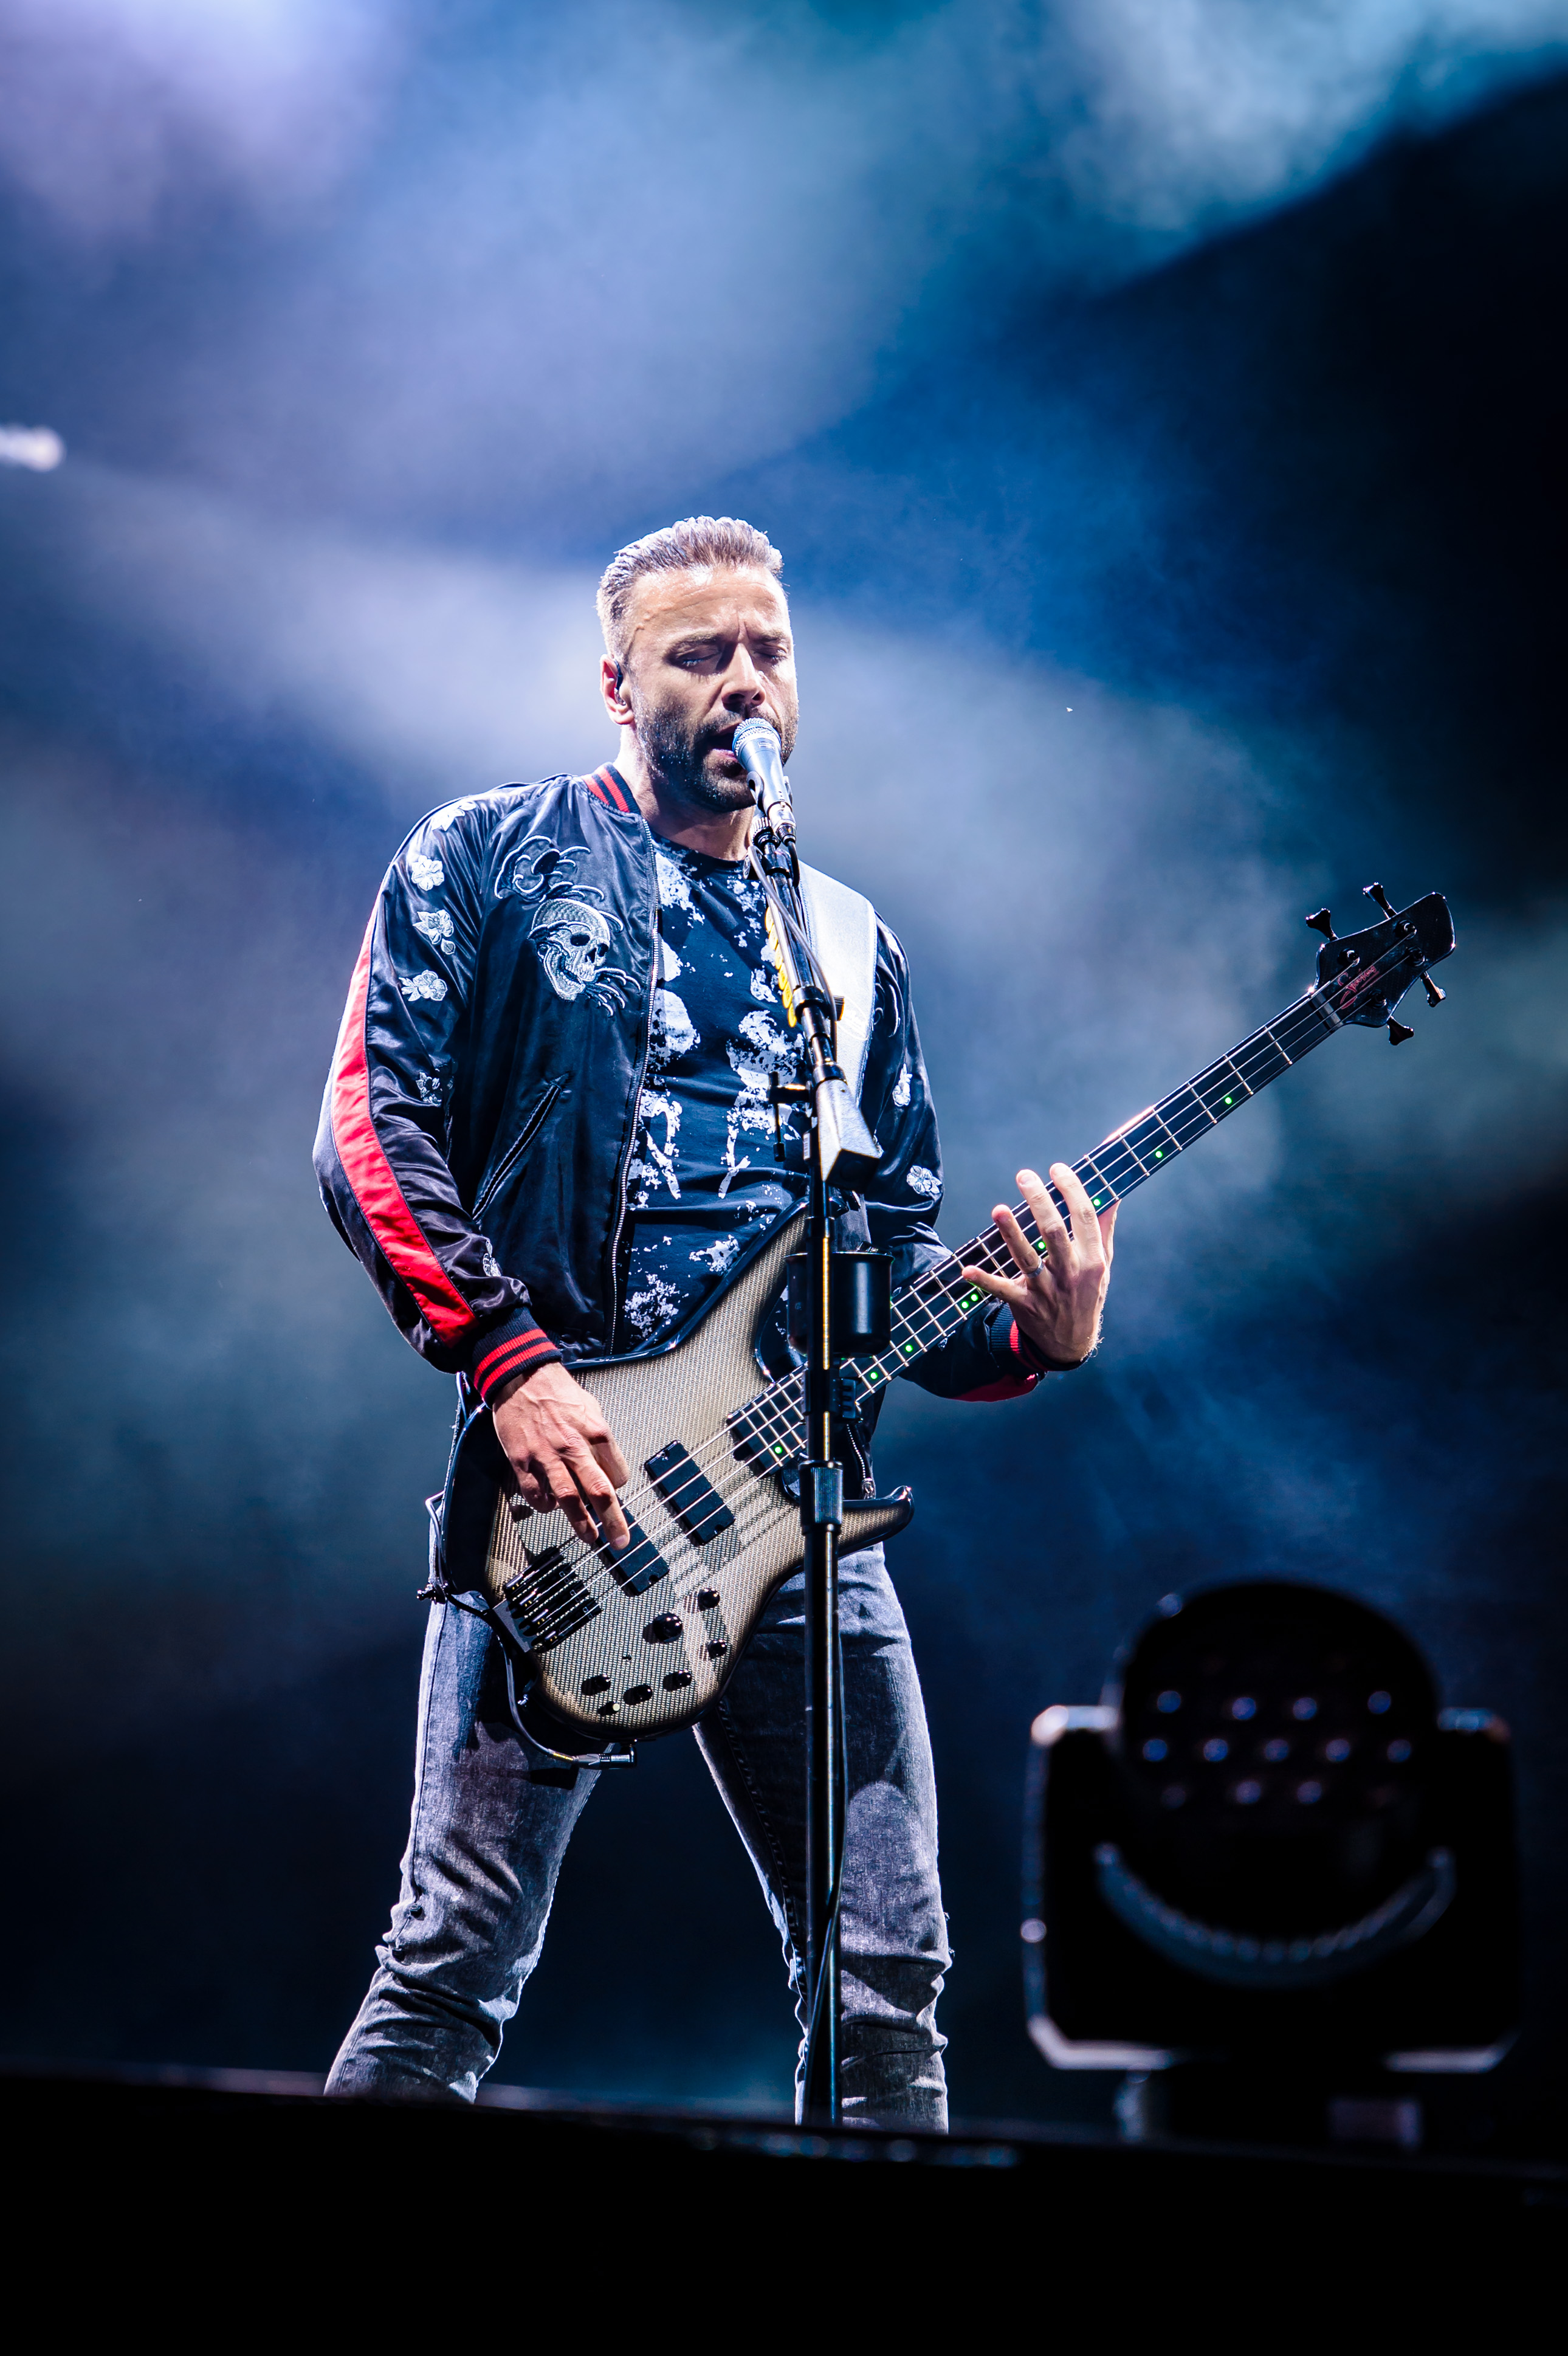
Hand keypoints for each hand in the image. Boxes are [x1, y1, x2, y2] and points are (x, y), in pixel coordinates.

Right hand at [491, 1360, 630, 1547]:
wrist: (521, 1377)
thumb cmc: (557, 1392)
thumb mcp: (591, 1408)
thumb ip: (600, 1440)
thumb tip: (607, 1466)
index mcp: (597, 1433)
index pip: (618, 1474)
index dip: (617, 1487)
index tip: (613, 1492)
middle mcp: (575, 1447)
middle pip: (600, 1491)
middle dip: (614, 1521)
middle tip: (621, 1541)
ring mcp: (547, 1456)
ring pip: (569, 1499)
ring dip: (581, 1523)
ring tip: (590, 1539)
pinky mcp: (523, 1461)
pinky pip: (537, 1494)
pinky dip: (545, 1506)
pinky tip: (550, 1506)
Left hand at [962, 1164, 1116, 1370]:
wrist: (1072, 1342)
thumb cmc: (1087, 1293)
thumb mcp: (1104, 1263)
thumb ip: (1104, 1227)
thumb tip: (1111, 1192)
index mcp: (1093, 1258)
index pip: (1084, 1216)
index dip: (1071, 1189)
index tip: (1057, 1168)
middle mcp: (1071, 1272)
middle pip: (1053, 1231)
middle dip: (1038, 1201)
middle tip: (1024, 1176)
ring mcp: (1046, 1289)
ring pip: (1027, 1257)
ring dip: (1011, 1233)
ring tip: (998, 1209)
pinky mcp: (1024, 1303)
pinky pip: (1002, 1290)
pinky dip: (984, 1280)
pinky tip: (967, 1269)